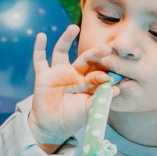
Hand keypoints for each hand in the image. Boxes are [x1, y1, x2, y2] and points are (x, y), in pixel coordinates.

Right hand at [29, 25, 113, 148]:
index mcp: (87, 81)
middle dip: (95, 53)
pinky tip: (41, 36)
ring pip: (61, 51)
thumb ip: (100, 99)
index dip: (103, 74)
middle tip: (106, 48)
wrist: (53, 128)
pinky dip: (39, 48)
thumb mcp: (89, 109)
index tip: (110, 77)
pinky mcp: (43, 76)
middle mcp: (74, 73)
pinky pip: (40, 60)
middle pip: (85, 59)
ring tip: (74, 27)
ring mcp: (58, 73)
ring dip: (66, 39)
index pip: (97, 73)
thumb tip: (117, 90)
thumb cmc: (73, 118)